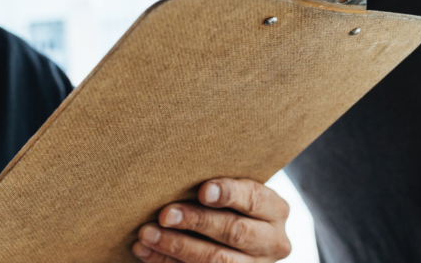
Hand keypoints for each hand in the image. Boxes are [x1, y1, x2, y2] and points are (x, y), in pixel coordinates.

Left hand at [133, 178, 291, 262]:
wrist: (239, 238)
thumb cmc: (229, 203)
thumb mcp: (237, 190)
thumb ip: (219, 184)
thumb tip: (180, 168)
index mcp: (276, 210)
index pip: (254, 199)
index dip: (229, 194)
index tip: (202, 190)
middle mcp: (272, 242)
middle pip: (235, 231)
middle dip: (197, 222)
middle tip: (165, 214)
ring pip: (217, 261)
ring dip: (176, 247)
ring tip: (147, 233)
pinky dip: (166, 262)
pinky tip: (144, 250)